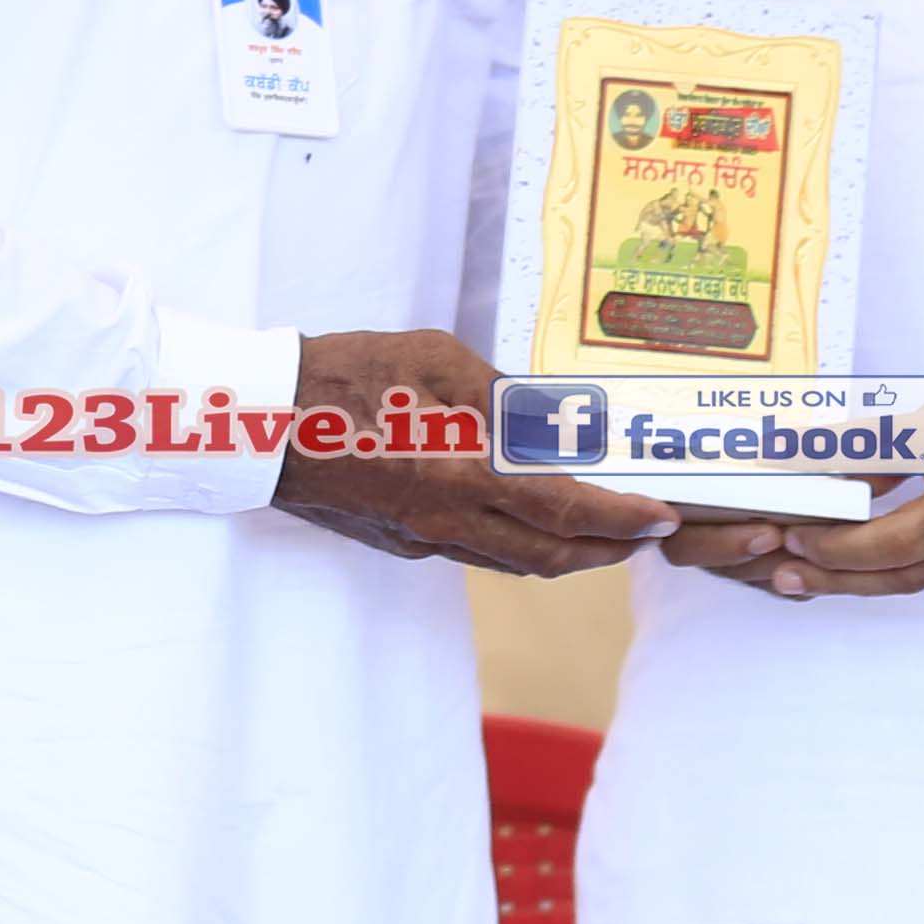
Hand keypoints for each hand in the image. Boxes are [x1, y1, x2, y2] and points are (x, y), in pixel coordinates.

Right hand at [276, 330, 677, 576]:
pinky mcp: (398, 540)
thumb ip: (502, 395)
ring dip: (565, 556)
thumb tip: (553, 423)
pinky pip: (473, 552)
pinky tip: (522, 522)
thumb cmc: (343, 377)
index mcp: (464, 473)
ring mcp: (422, 536)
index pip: (568, 511)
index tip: (664, 517)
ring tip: (598, 534)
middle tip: (644, 535)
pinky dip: (514, 545)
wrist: (259, 423)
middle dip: (607, 551)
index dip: (625, 519)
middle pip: (550, 557)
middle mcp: (450, 520)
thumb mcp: (436, 359)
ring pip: (513, 563)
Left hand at [665, 356, 923, 603]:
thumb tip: (808, 453)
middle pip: (901, 574)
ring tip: (808, 571)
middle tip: (782, 570)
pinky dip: (896, 568)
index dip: (838, 544)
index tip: (792, 532)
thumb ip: (878, 438)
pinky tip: (867, 558)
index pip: (893, 542)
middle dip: (837, 575)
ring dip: (862, 577)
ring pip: (920, 576)